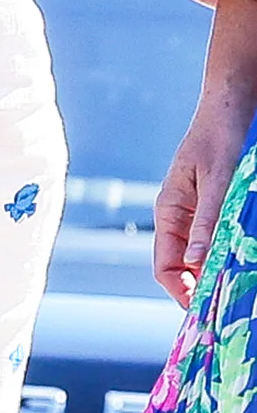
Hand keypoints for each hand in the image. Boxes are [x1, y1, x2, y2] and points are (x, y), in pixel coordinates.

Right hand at [155, 104, 250, 305]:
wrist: (234, 100)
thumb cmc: (221, 133)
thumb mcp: (217, 178)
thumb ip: (206, 219)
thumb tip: (197, 262)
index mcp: (170, 210)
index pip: (166, 266)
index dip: (183, 293)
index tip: (208, 311)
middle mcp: (182, 216)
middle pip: (186, 267)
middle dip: (204, 288)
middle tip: (231, 303)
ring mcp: (201, 212)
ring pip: (206, 256)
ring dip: (221, 271)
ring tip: (243, 283)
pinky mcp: (219, 206)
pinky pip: (221, 240)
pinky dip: (233, 253)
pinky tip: (247, 256)